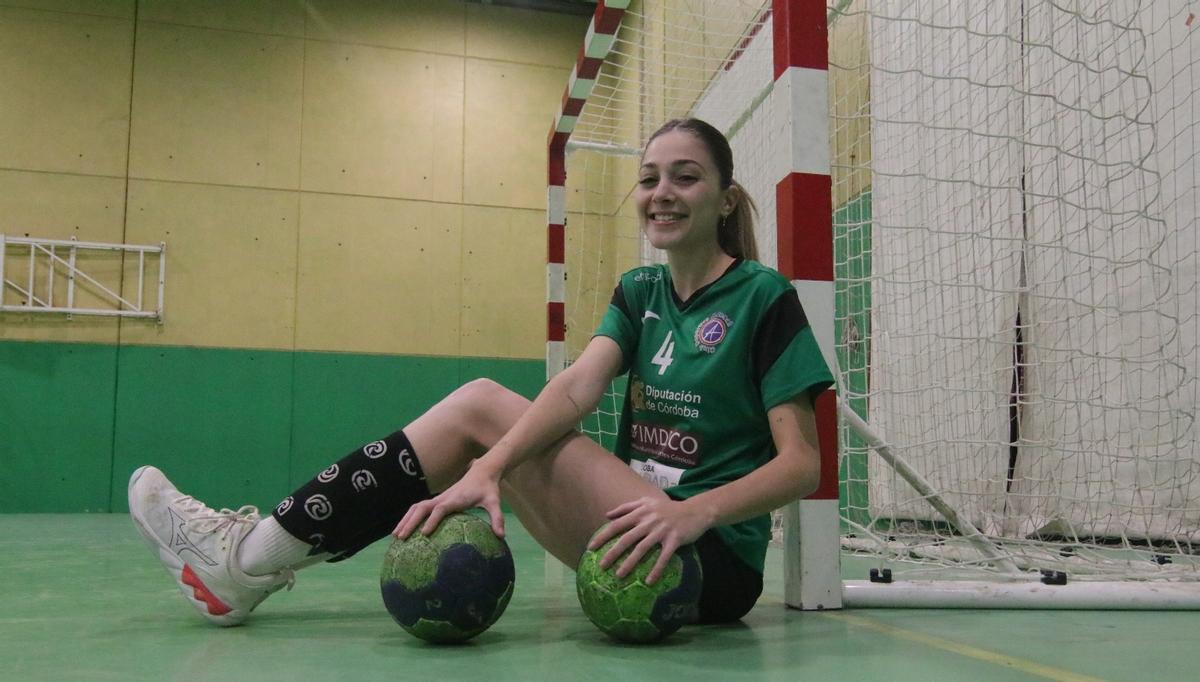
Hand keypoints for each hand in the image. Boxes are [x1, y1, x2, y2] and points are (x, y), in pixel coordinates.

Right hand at [393, 459, 503, 538]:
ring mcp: (438, 498)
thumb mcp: (494, 502)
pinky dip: (409, 517)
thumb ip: (497, 518)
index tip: (424, 534)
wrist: (481, 472)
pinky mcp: (437, 500)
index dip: (432, 520)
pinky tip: (404, 530)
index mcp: (455, 499)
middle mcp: (443, 498)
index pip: (440, 509)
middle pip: (421, 509)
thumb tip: (501, 536)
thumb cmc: (487, 489)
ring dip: (405, 520)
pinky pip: (419, 509)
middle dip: (410, 522)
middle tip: (400, 538)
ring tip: (395, 536)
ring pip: (416, 508)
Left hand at [586, 496, 709, 584]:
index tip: (591, 547)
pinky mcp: (674, 540)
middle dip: (612, 553)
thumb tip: (607, 515)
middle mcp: (649, 521)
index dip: (603, 536)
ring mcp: (661, 531)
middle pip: (627, 538)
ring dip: (630, 563)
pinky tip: (649, 582)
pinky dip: (656, 569)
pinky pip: (664, 557)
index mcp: (641, 512)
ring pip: (642, 549)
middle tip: (601, 566)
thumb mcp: (647, 502)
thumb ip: (626, 507)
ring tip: (619, 576)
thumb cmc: (668, 508)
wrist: (695, 510)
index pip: (617, 524)